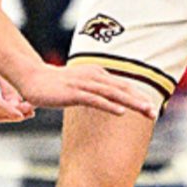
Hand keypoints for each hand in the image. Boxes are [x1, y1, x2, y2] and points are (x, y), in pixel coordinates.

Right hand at [0, 53, 35, 122]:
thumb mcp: (3, 69)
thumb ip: (9, 88)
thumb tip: (17, 106)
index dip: (11, 111)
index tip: (23, 115)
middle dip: (14, 115)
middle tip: (31, 112)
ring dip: (13, 115)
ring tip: (29, 112)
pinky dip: (8, 111)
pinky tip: (22, 109)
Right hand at [24, 62, 158, 118]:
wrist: (33, 78)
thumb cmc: (56, 84)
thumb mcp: (80, 85)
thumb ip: (95, 90)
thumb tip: (109, 100)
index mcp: (98, 73)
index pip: (122, 86)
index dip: (138, 96)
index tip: (151, 108)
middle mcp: (94, 76)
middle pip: (123, 89)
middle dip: (140, 100)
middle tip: (154, 112)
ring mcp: (84, 84)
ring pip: (114, 94)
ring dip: (132, 103)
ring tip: (146, 111)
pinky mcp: (74, 93)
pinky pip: (95, 100)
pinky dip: (109, 105)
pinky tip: (121, 112)